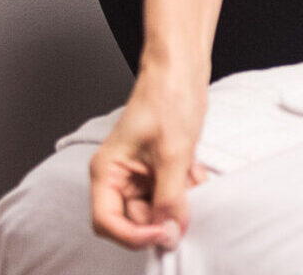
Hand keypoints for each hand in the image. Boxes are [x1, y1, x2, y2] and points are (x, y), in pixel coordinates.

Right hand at [89, 62, 210, 250]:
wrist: (183, 68)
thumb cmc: (168, 97)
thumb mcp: (172, 154)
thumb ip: (170, 198)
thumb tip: (170, 232)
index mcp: (106, 171)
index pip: (107, 222)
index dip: (134, 234)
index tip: (164, 233)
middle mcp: (118, 174)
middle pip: (133, 218)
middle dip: (162, 215)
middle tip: (186, 206)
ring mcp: (138, 171)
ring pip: (155, 206)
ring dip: (178, 199)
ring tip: (191, 177)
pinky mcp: (157, 166)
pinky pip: (169, 191)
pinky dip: (185, 187)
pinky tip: (195, 171)